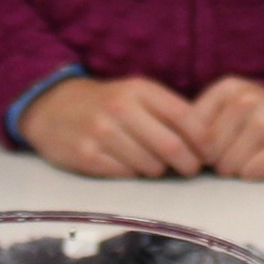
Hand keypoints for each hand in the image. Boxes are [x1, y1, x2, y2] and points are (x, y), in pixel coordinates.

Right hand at [19, 76, 203, 178]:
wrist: (53, 107)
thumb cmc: (106, 103)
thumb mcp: (136, 94)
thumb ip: (168, 111)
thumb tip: (207, 141)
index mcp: (139, 89)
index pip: (184, 116)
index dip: (203, 139)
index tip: (210, 152)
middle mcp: (121, 108)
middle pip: (171, 145)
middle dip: (188, 163)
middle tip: (191, 169)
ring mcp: (102, 132)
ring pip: (151, 165)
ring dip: (159, 170)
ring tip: (155, 165)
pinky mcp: (87, 156)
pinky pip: (126, 174)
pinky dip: (134, 174)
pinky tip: (129, 165)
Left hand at [186, 78, 263, 181]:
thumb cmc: (248, 125)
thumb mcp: (221, 113)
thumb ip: (194, 126)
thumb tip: (182, 151)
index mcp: (230, 88)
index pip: (192, 131)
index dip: (199, 146)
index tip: (213, 143)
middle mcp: (251, 98)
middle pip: (210, 151)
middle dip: (218, 159)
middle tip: (236, 151)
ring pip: (230, 165)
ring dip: (237, 169)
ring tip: (251, 156)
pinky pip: (252, 173)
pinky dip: (255, 175)